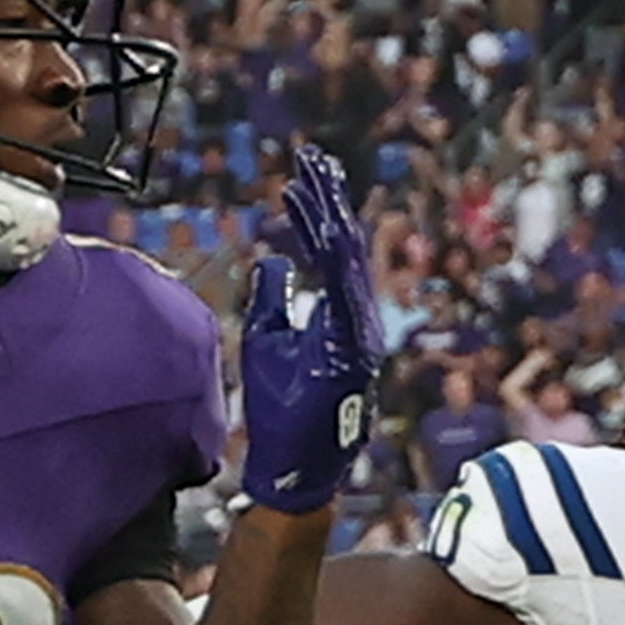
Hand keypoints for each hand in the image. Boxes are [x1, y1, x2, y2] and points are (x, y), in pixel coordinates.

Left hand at [236, 145, 375, 520]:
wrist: (293, 467)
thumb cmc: (282, 410)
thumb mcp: (267, 340)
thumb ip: (272, 297)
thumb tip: (272, 258)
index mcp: (340, 315)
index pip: (330, 252)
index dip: (315, 213)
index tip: (298, 177)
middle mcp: (356, 318)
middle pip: (344, 245)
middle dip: (327, 199)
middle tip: (310, 157)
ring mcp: (357, 333)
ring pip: (346, 260)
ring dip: (327, 216)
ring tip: (310, 176)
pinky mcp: (350, 350)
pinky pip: (344, 292)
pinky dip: (332, 259)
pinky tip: (320, 226)